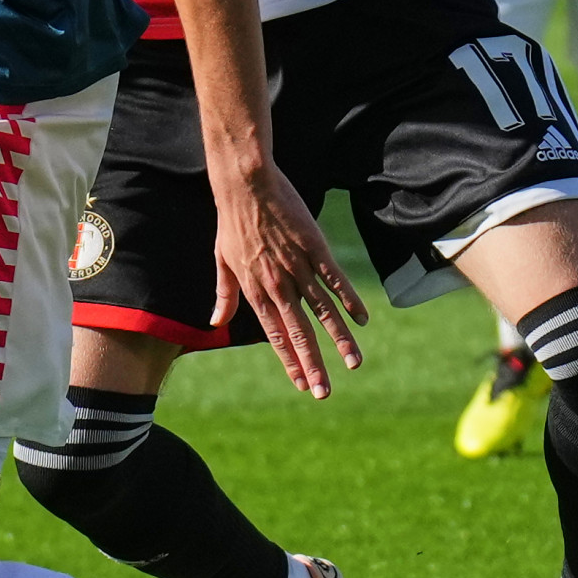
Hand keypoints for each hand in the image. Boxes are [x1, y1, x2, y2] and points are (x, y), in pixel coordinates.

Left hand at [209, 156, 366, 397]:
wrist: (246, 185)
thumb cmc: (231, 221)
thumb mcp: (221, 260)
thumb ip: (225, 294)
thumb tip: (216, 323)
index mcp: (255, 289)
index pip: (274, 334)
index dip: (288, 360)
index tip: (300, 384)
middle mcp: (277, 284)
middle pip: (299, 332)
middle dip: (313, 365)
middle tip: (324, 392)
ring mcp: (297, 267)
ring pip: (322, 311)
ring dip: (339, 340)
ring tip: (353, 364)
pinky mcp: (314, 249)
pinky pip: (335, 280)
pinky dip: (349, 300)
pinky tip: (361, 320)